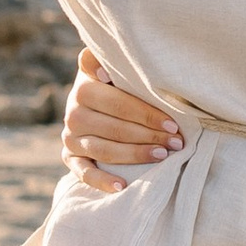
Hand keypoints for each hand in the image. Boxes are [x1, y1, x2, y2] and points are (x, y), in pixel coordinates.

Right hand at [62, 48, 183, 189]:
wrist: (95, 100)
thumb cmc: (117, 82)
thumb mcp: (115, 66)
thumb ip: (109, 59)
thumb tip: (105, 71)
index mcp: (84, 87)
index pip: (117, 103)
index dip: (146, 114)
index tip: (172, 123)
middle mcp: (73, 112)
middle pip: (114, 127)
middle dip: (149, 135)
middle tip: (176, 142)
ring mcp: (70, 136)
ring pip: (102, 149)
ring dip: (134, 154)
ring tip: (162, 156)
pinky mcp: (69, 157)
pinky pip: (83, 172)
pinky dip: (101, 180)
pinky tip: (122, 186)